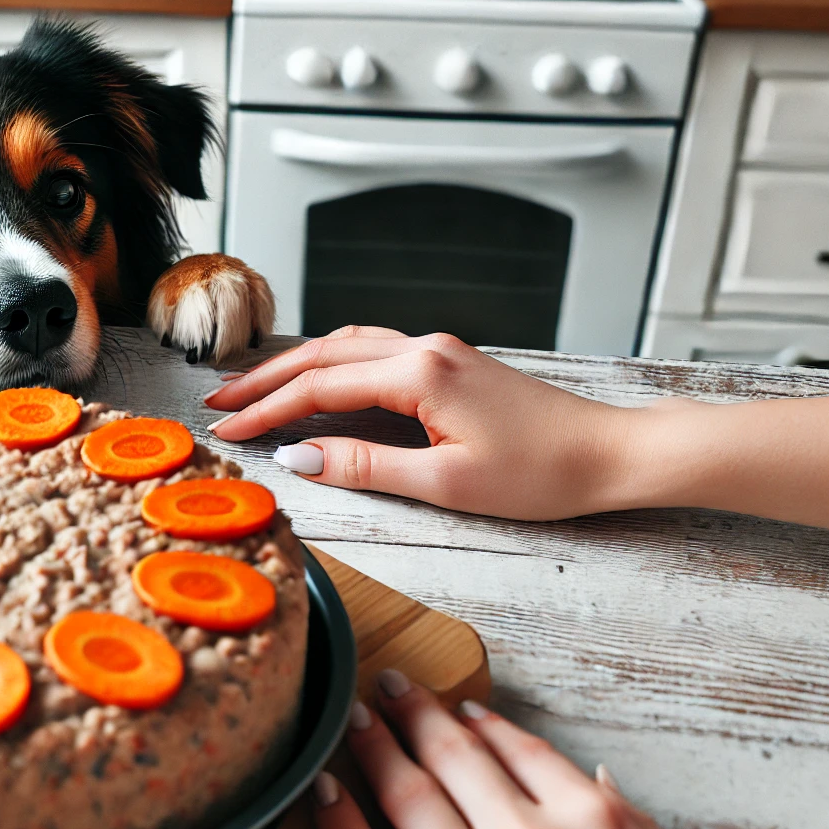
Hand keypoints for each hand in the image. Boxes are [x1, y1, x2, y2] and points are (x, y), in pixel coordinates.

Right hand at [202, 326, 828, 536]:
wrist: (611, 454)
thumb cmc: (542, 474)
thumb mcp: (446, 483)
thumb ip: (367, 466)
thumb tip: (301, 459)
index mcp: (419, 373)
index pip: (319, 388)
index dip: (265, 412)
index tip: (226, 432)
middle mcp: (424, 348)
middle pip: (322, 354)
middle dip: (264, 379)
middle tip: (217, 402)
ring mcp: (439, 349)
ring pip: (346, 345)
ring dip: (295, 366)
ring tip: (252, 389)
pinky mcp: (450, 361)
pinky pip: (372, 350)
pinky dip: (330, 362)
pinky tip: (317, 378)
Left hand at [312, 671, 774, 828]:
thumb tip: (598, 783)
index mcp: (597, 822)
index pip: (522, 752)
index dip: (483, 724)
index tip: (458, 706)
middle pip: (457, 761)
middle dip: (415, 715)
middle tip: (386, 686)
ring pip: (412, 801)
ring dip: (375, 749)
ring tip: (350, 720)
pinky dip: (342, 828)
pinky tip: (322, 793)